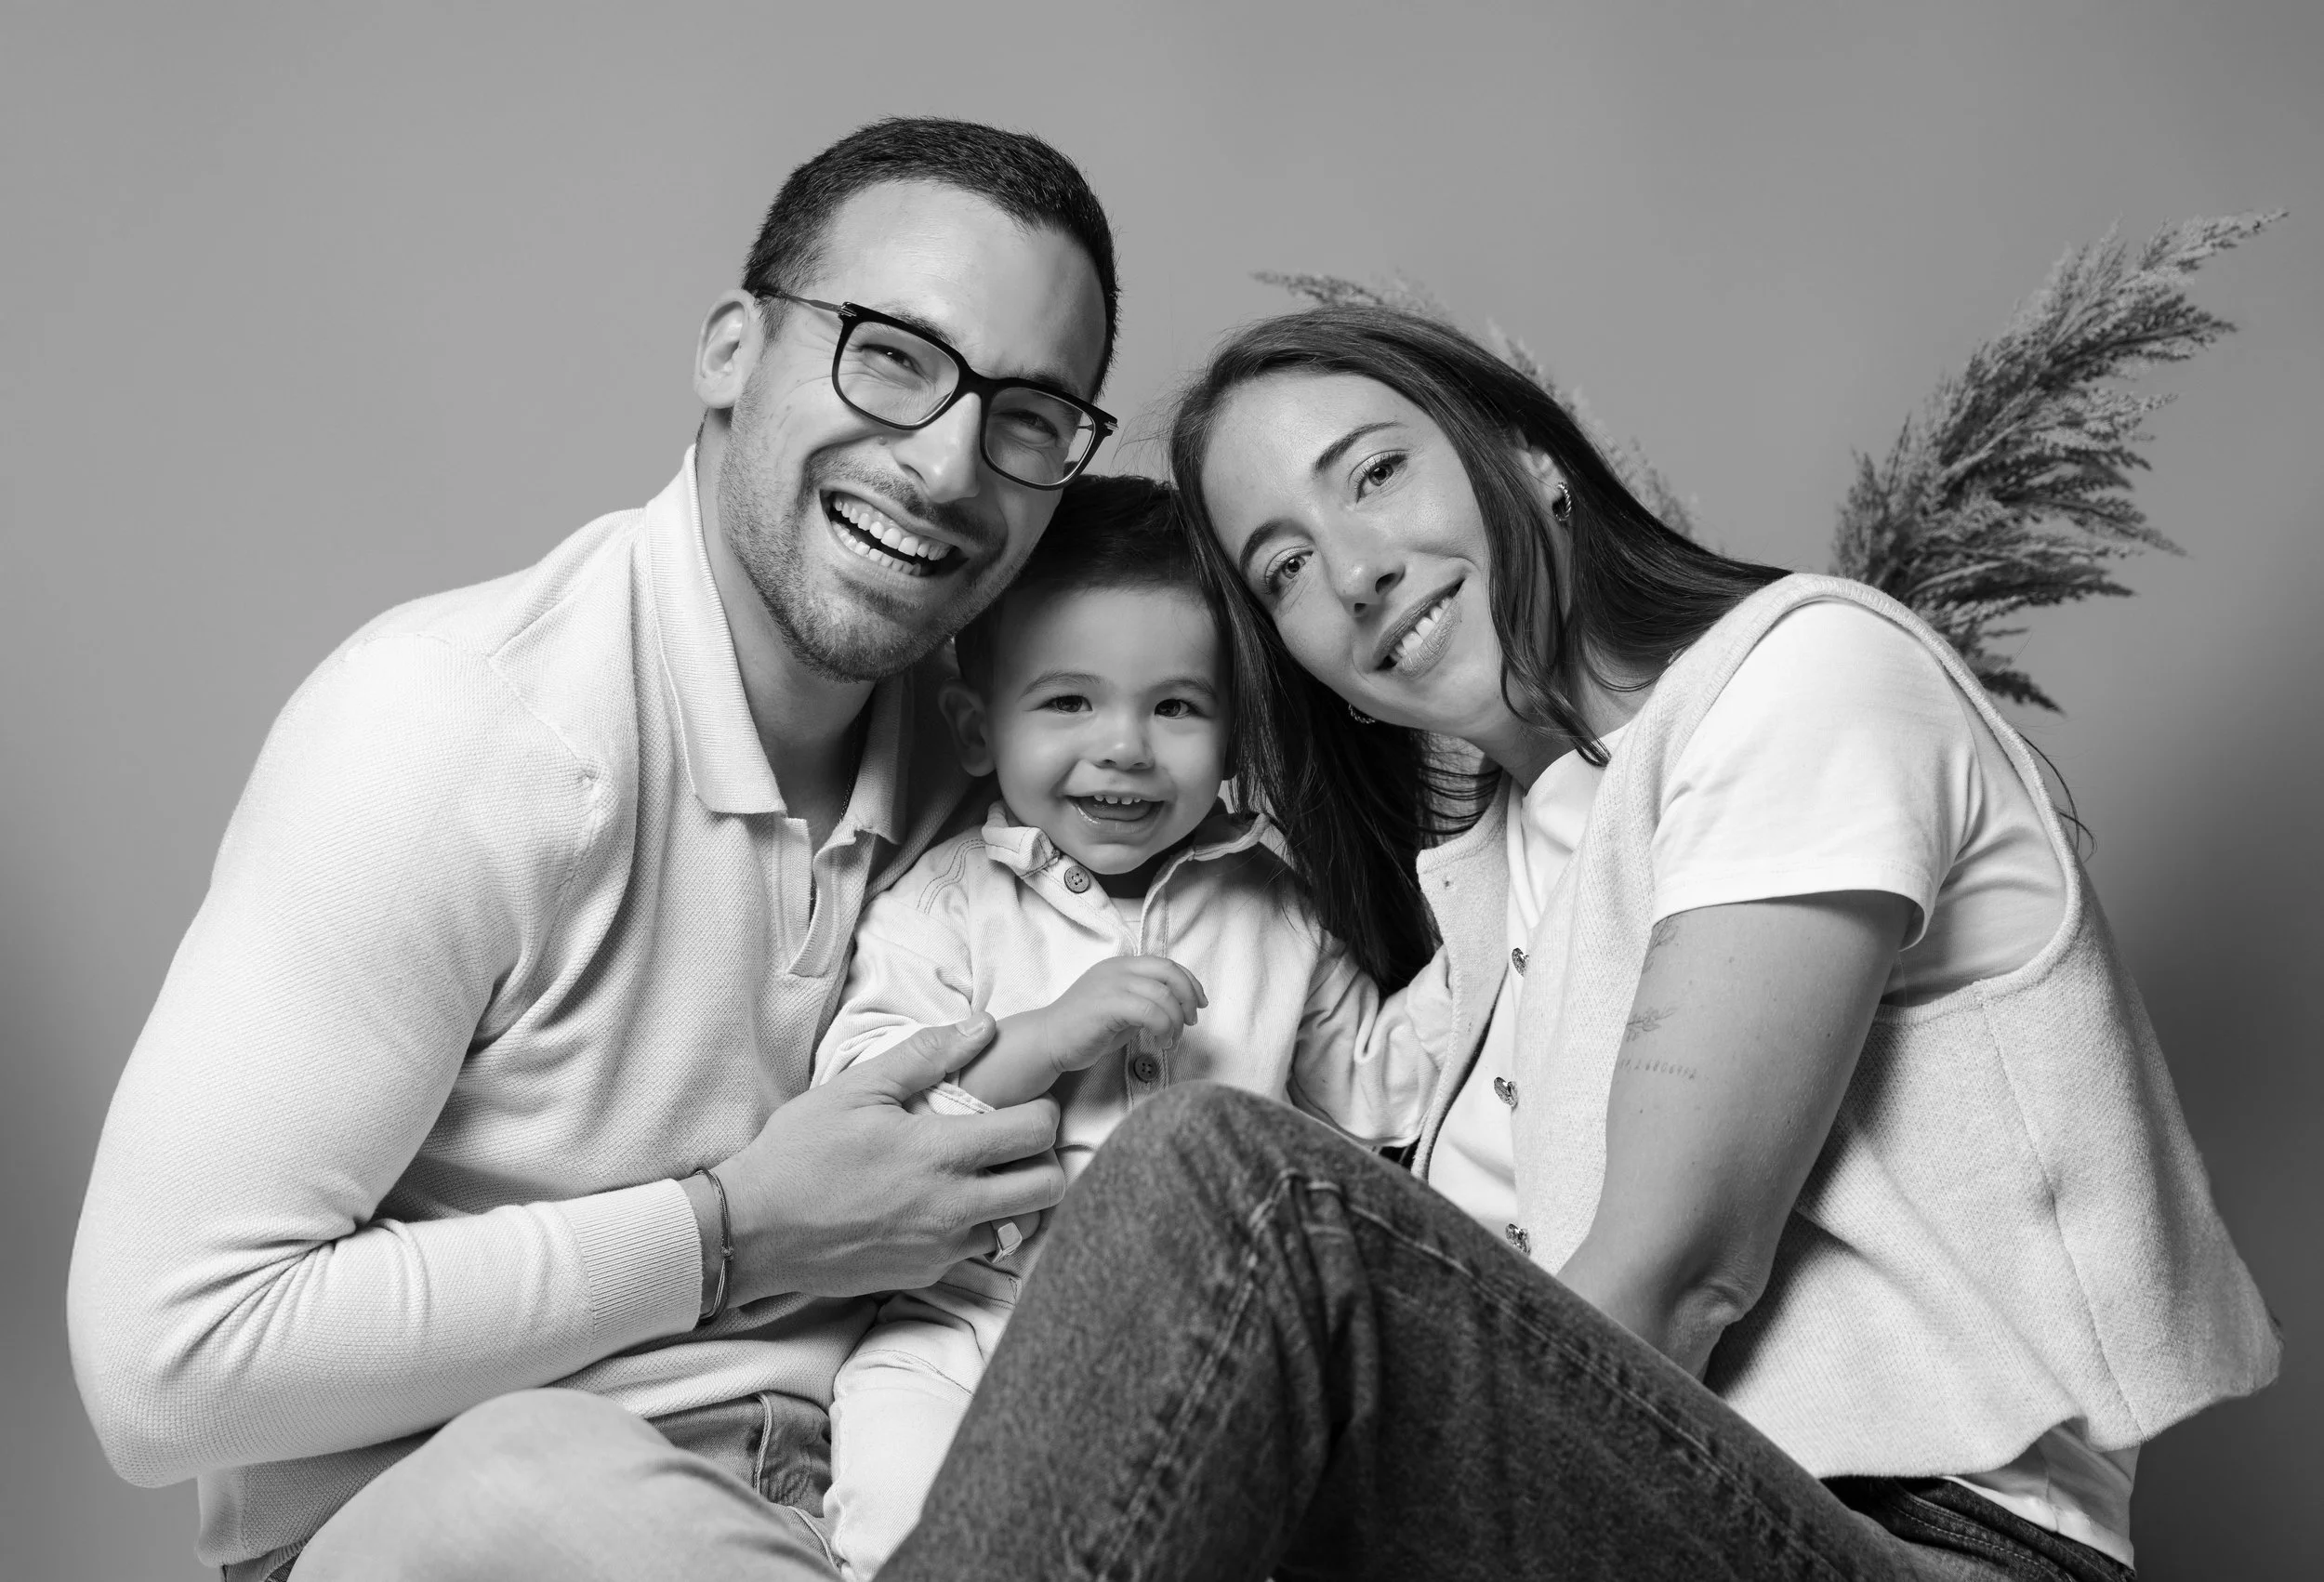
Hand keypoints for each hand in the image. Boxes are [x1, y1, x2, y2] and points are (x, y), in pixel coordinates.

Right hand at [712, 1017, 1064, 1302]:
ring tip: (982, 1176)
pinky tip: (942, 1206)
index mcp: (940, 1152)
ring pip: (1019, 1226)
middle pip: (1048, 1187)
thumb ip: (925, 1056)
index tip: (1024, 1106)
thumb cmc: (799, 1154)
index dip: (1043, 1113)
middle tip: (1016, 1146)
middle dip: (1046, 1161)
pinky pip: (975, 1253)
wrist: (753, 1231)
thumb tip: (983, 1025)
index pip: (1037, 1132)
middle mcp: (952, 1206)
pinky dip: (974, 1229)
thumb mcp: (857, 1089)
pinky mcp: (924, 1276)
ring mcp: (941, 1248)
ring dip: (1014, 1201)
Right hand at [1038, 955, 1206, 1074]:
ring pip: (1162, 995)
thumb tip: (1177, 1007)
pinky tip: (1160, 1042)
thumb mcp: (1122, 1008)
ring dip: (1175, 1021)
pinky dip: (1163, 1028)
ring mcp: (1111, 984)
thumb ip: (1145, 1001)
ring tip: (1170, 1040)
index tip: (1199, 1005)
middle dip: (1188, 998)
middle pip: (1169, 973)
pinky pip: (1150, 1012)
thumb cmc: (1085, 1029)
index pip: (1166, 965)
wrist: (1048, 1040)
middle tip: (1190, 1022)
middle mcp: (1118, 969)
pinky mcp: (1107, 1005)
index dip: (1190, 983)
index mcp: (1121, 965)